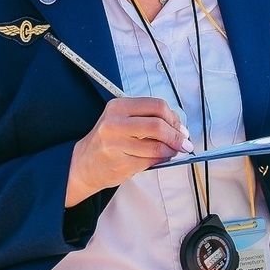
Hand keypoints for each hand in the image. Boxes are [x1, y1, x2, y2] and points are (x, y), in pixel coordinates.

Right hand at [66, 96, 192, 205]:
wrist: (84, 163)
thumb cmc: (108, 140)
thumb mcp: (123, 120)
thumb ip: (148, 118)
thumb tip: (179, 127)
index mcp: (118, 106)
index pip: (156, 106)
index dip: (174, 118)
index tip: (181, 128)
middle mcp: (115, 123)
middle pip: (158, 125)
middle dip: (176, 136)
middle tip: (185, 143)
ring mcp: (116, 144)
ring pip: (157, 146)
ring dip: (171, 150)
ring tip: (173, 151)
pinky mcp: (120, 163)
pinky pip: (150, 161)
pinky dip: (161, 160)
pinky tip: (161, 158)